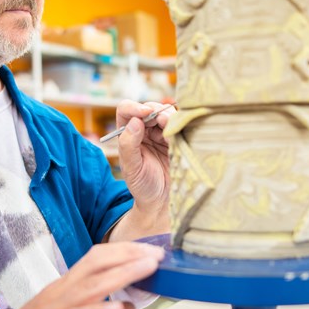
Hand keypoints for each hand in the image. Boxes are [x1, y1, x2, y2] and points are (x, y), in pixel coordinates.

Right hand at [0, 241, 163, 308]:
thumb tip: (122, 303)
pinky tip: (121, 308)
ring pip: (94, 285)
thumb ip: (91, 306)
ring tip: (148, 269)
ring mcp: (57, 307)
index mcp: (66, 284)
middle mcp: (63, 290)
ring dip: (124, 274)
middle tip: (157, 255)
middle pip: (99, 264)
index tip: (147, 249)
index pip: (96, 257)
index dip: (123, 250)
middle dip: (131, 257)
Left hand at [115, 100, 173, 221]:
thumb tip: (134, 121)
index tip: (144, 113)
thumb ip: (129, 145)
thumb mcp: (132, 168)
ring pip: (166, 114)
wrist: (163, 201)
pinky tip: (182, 134)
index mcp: (128, 134)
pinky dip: (181, 125)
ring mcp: (162, 134)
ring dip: (170, 117)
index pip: (126, 110)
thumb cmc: (143, 186)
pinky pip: (180, 125)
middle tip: (163, 121)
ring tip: (173, 129)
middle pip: (149, 108)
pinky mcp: (178, 139)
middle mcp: (144, 130)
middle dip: (156, 111)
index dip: (134, 107)